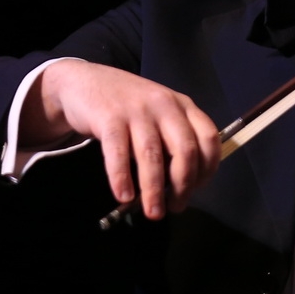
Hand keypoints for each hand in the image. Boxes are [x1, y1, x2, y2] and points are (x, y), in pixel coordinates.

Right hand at [24, 60, 221, 219]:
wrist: (86, 81)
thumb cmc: (128, 106)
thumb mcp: (159, 114)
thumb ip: (172, 141)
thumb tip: (180, 186)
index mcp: (182, 106)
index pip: (209, 138)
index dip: (207, 168)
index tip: (196, 189)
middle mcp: (164, 105)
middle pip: (184, 150)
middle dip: (183, 185)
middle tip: (175, 207)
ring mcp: (137, 110)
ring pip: (152, 155)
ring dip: (154, 189)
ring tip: (153, 212)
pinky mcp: (109, 117)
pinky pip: (118, 153)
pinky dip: (122, 178)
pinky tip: (124, 196)